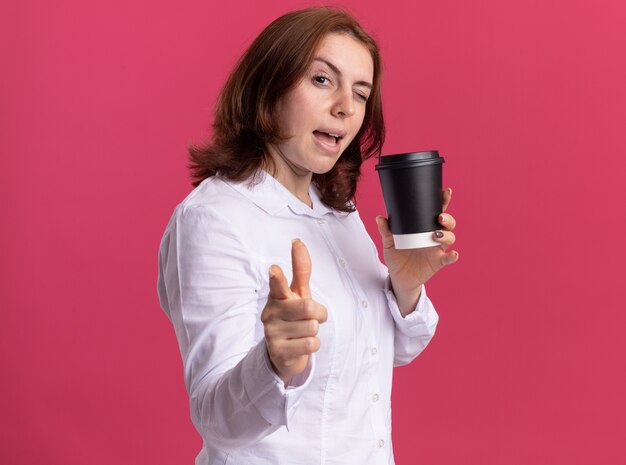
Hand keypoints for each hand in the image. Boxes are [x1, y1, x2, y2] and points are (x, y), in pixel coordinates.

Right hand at [260, 239, 327, 385]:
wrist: (284, 352)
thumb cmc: (294, 316)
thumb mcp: (298, 293)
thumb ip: (300, 269)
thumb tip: (297, 241)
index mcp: (277, 296)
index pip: (277, 284)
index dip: (277, 277)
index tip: (274, 269)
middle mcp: (271, 312)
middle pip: (309, 308)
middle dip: (318, 315)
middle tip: (310, 318)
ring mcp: (272, 333)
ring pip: (312, 328)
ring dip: (314, 331)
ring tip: (302, 333)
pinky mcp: (278, 351)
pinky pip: (310, 344)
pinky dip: (313, 345)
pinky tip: (301, 344)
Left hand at [376, 187, 458, 315]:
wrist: (398, 277)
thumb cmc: (396, 256)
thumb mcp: (389, 242)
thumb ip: (386, 230)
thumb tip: (380, 218)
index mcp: (424, 227)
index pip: (435, 212)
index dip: (443, 202)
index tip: (446, 192)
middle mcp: (434, 236)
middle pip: (448, 224)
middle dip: (448, 218)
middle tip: (440, 217)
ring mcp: (437, 249)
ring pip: (449, 239)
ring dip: (446, 235)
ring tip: (435, 234)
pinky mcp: (437, 263)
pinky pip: (448, 259)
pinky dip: (453, 257)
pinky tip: (454, 254)